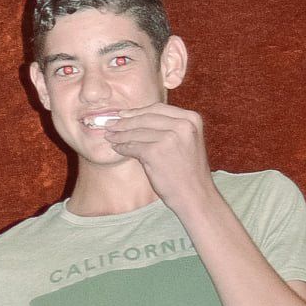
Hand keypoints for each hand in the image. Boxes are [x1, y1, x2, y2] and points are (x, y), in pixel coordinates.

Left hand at [103, 103, 217, 209]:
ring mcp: (170, 138)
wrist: (195, 196)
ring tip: (109, 136)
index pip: (158, 109)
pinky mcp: (156, 152)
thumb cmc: (188, 172)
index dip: (137, 111)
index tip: (122, 114)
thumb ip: (170, 127)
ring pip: (137, 132)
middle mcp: (182, 125)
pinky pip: (133, 147)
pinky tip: (116, 148)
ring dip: (120, 135)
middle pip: (145, 118)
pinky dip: (123, 148)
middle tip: (110, 124)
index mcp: (191, 118)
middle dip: (124, 121)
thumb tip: (137, 119)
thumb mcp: (186, 141)